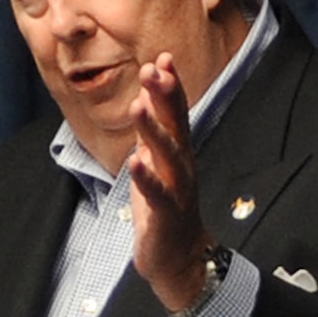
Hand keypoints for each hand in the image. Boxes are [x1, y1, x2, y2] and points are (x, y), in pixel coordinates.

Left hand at [125, 53, 211, 311]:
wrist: (180, 258)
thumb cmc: (165, 209)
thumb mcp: (155, 165)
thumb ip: (153, 135)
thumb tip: (147, 99)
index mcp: (177, 154)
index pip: (176, 114)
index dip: (171, 87)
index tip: (162, 58)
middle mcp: (182, 168)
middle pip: (176, 127)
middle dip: (165, 98)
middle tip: (153, 69)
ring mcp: (176, 191)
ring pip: (167, 157)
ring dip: (154, 131)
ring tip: (139, 106)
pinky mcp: (166, 216)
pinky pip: (157, 195)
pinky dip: (147, 178)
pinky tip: (135, 162)